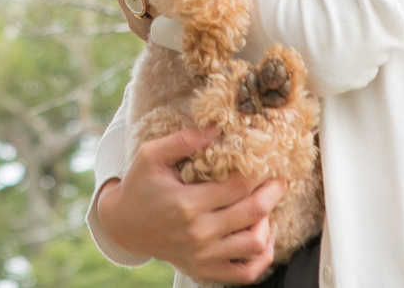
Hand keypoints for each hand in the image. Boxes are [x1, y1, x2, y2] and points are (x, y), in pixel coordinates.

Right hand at [96, 127, 286, 283]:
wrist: (124, 227)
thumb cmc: (139, 187)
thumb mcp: (150, 156)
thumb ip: (182, 140)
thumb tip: (215, 130)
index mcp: (187, 203)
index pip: (237, 186)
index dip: (256, 172)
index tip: (264, 161)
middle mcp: (198, 233)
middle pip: (252, 212)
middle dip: (272, 192)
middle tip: (279, 181)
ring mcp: (204, 255)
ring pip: (255, 244)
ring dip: (267, 224)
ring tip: (265, 208)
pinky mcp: (205, 270)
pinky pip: (246, 274)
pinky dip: (262, 258)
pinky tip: (263, 238)